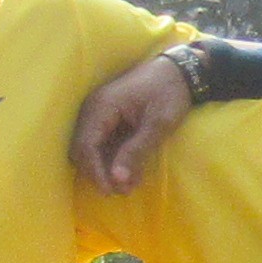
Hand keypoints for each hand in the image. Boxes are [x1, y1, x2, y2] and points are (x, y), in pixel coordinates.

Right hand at [73, 53, 194, 195]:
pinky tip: (130, 173)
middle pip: (82, 149)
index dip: (95, 172)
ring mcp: (99, 112)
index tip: (110, 191)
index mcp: (103, 106)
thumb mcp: (158, 124)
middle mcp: (94, 108)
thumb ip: (136, 151)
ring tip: (129, 185)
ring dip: (106, 168)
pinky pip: (102, 143)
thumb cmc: (170, 92)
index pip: (86, 145)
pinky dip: (113, 159)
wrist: (179, 71)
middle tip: (122, 190)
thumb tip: (117, 180)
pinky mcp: (107, 118)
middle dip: (98, 172)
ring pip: (91, 148)